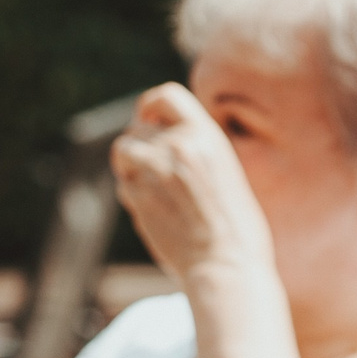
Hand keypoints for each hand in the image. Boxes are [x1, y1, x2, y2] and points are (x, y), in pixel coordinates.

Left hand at [111, 83, 277, 284]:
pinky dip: (133, 194)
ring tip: (152, 187)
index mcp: (206, 135)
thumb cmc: (234, 224)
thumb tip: (158, 138)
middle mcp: (178, 145)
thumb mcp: (223, 170)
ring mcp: (153, 170)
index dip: (149, 105)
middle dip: (140, 143)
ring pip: (123, 150)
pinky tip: (157, 212)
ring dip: (129, 165)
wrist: (227, 262)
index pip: (166, 95)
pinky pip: (123, 186)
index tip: (147, 118)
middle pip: (137, 127)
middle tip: (154, 169)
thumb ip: (194, 150)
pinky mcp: (137, 196)